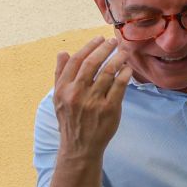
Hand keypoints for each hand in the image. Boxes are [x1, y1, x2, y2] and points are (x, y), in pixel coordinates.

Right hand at [52, 37, 130, 159]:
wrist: (79, 147)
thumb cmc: (70, 120)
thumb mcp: (58, 98)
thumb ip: (60, 74)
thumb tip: (63, 52)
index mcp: (63, 89)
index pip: (76, 60)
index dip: (89, 46)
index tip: (99, 39)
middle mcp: (76, 94)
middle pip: (93, 63)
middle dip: (105, 48)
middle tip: (114, 42)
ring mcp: (93, 101)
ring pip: (108, 71)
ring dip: (118, 58)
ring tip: (124, 53)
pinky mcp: (109, 109)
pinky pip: (120, 85)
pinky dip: (125, 73)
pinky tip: (127, 69)